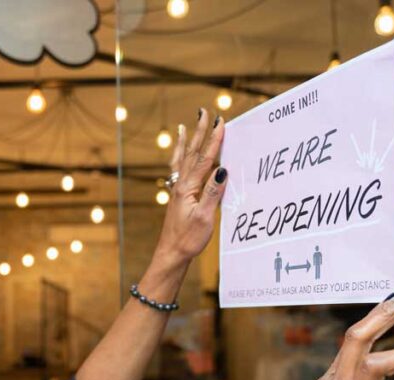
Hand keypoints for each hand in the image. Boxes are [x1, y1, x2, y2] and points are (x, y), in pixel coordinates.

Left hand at [155, 108, 226, 265]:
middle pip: (191, 153)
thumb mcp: (205, 217)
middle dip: (199, 131)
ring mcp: (177, 190)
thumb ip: (213, 193)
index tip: (221, 121)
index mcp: (188, 188)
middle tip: (203, 111)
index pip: (204, 159)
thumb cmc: (188, 239)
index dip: (214, 140)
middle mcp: (181, 185)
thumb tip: (222, 170)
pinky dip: (179, 158)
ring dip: (187, 141)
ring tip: (185, 125)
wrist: (171, 253)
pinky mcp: (177, 196)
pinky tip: (179, 154)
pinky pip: (178, 170)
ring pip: (183, 159)